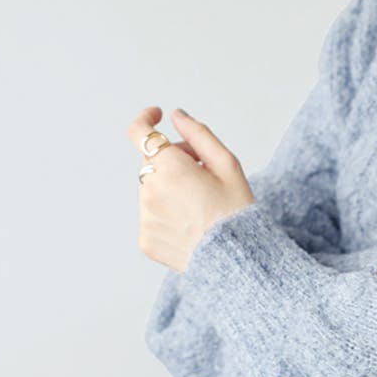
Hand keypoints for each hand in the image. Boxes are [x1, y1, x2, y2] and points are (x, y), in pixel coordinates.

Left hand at [129, 106, 255, 272]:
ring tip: (199, 205)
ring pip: (151, 190)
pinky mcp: (145, 239)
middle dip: (173, 161)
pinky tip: (190, 225)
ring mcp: (145, 217)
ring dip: (168, 189)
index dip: (146, 119)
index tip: (156, 116)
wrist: (236, 260)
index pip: (139, 133)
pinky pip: (151, 216)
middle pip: (152, 162)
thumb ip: (199, 134)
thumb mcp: (228, 165)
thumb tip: (176, 116)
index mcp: (171, 168)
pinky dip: (166, 214)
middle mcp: (151, 190)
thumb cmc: (237, 210)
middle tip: (203, 173)